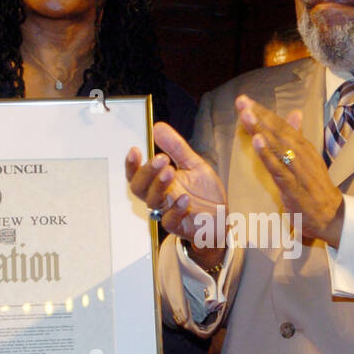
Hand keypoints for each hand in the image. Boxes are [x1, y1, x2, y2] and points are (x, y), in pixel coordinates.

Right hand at [125, 123, 226, 269]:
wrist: (221, 217)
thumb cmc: (204, 193)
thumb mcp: (194, 164)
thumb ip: (176, 148)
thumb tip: (158, 127)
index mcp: (158, 182)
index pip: (137, 174)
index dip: (132, 164)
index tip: (135, 149)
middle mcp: (159, 197)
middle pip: (139, 188)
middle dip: (146, 172)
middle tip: (161, 159)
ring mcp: (167, 212)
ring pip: (152, 202)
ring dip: (159, 186)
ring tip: (170, 171)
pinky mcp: (179, 226)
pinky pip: (169, 221)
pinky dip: (175, 209)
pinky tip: (185, 199)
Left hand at [235, 95, 344, 246]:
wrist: (331, 215)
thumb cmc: (315, 187)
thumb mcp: (308, 158)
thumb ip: (298, 135)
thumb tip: (295, 112)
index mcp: (303, 146)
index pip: (281, 125)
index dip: (263, 112)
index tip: (245, 100)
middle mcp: (300, 153)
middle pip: (277, 131)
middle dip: (258, 115)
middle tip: (241, 101)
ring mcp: (297, 169)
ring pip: (276, 146)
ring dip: (260, 129)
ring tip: (246, 115)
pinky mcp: (292, 185)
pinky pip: (277, 167)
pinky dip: (267, 154)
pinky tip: (257, 142)